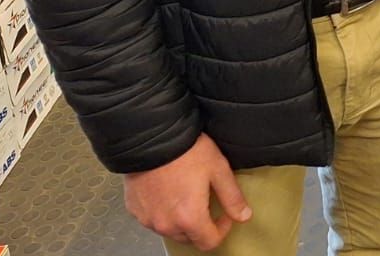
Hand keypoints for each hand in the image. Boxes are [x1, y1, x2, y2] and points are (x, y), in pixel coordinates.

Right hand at [124, 133, 250, 250]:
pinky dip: (163, 211)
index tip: (224, 215)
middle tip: (206, 201)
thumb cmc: (186, 150)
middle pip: (189, 238)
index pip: (208, 243)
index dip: (222, 230)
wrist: (152, 137)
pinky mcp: (135, 210)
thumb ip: (232, 197)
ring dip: (181, 220)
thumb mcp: (218, 169)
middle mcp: (166, 224)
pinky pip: (153, 218)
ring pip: (170, 230)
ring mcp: (148, 219)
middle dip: (201, 225)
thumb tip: (244, 216)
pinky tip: (168, 191)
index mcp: (189, 218)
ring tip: (186, 194)